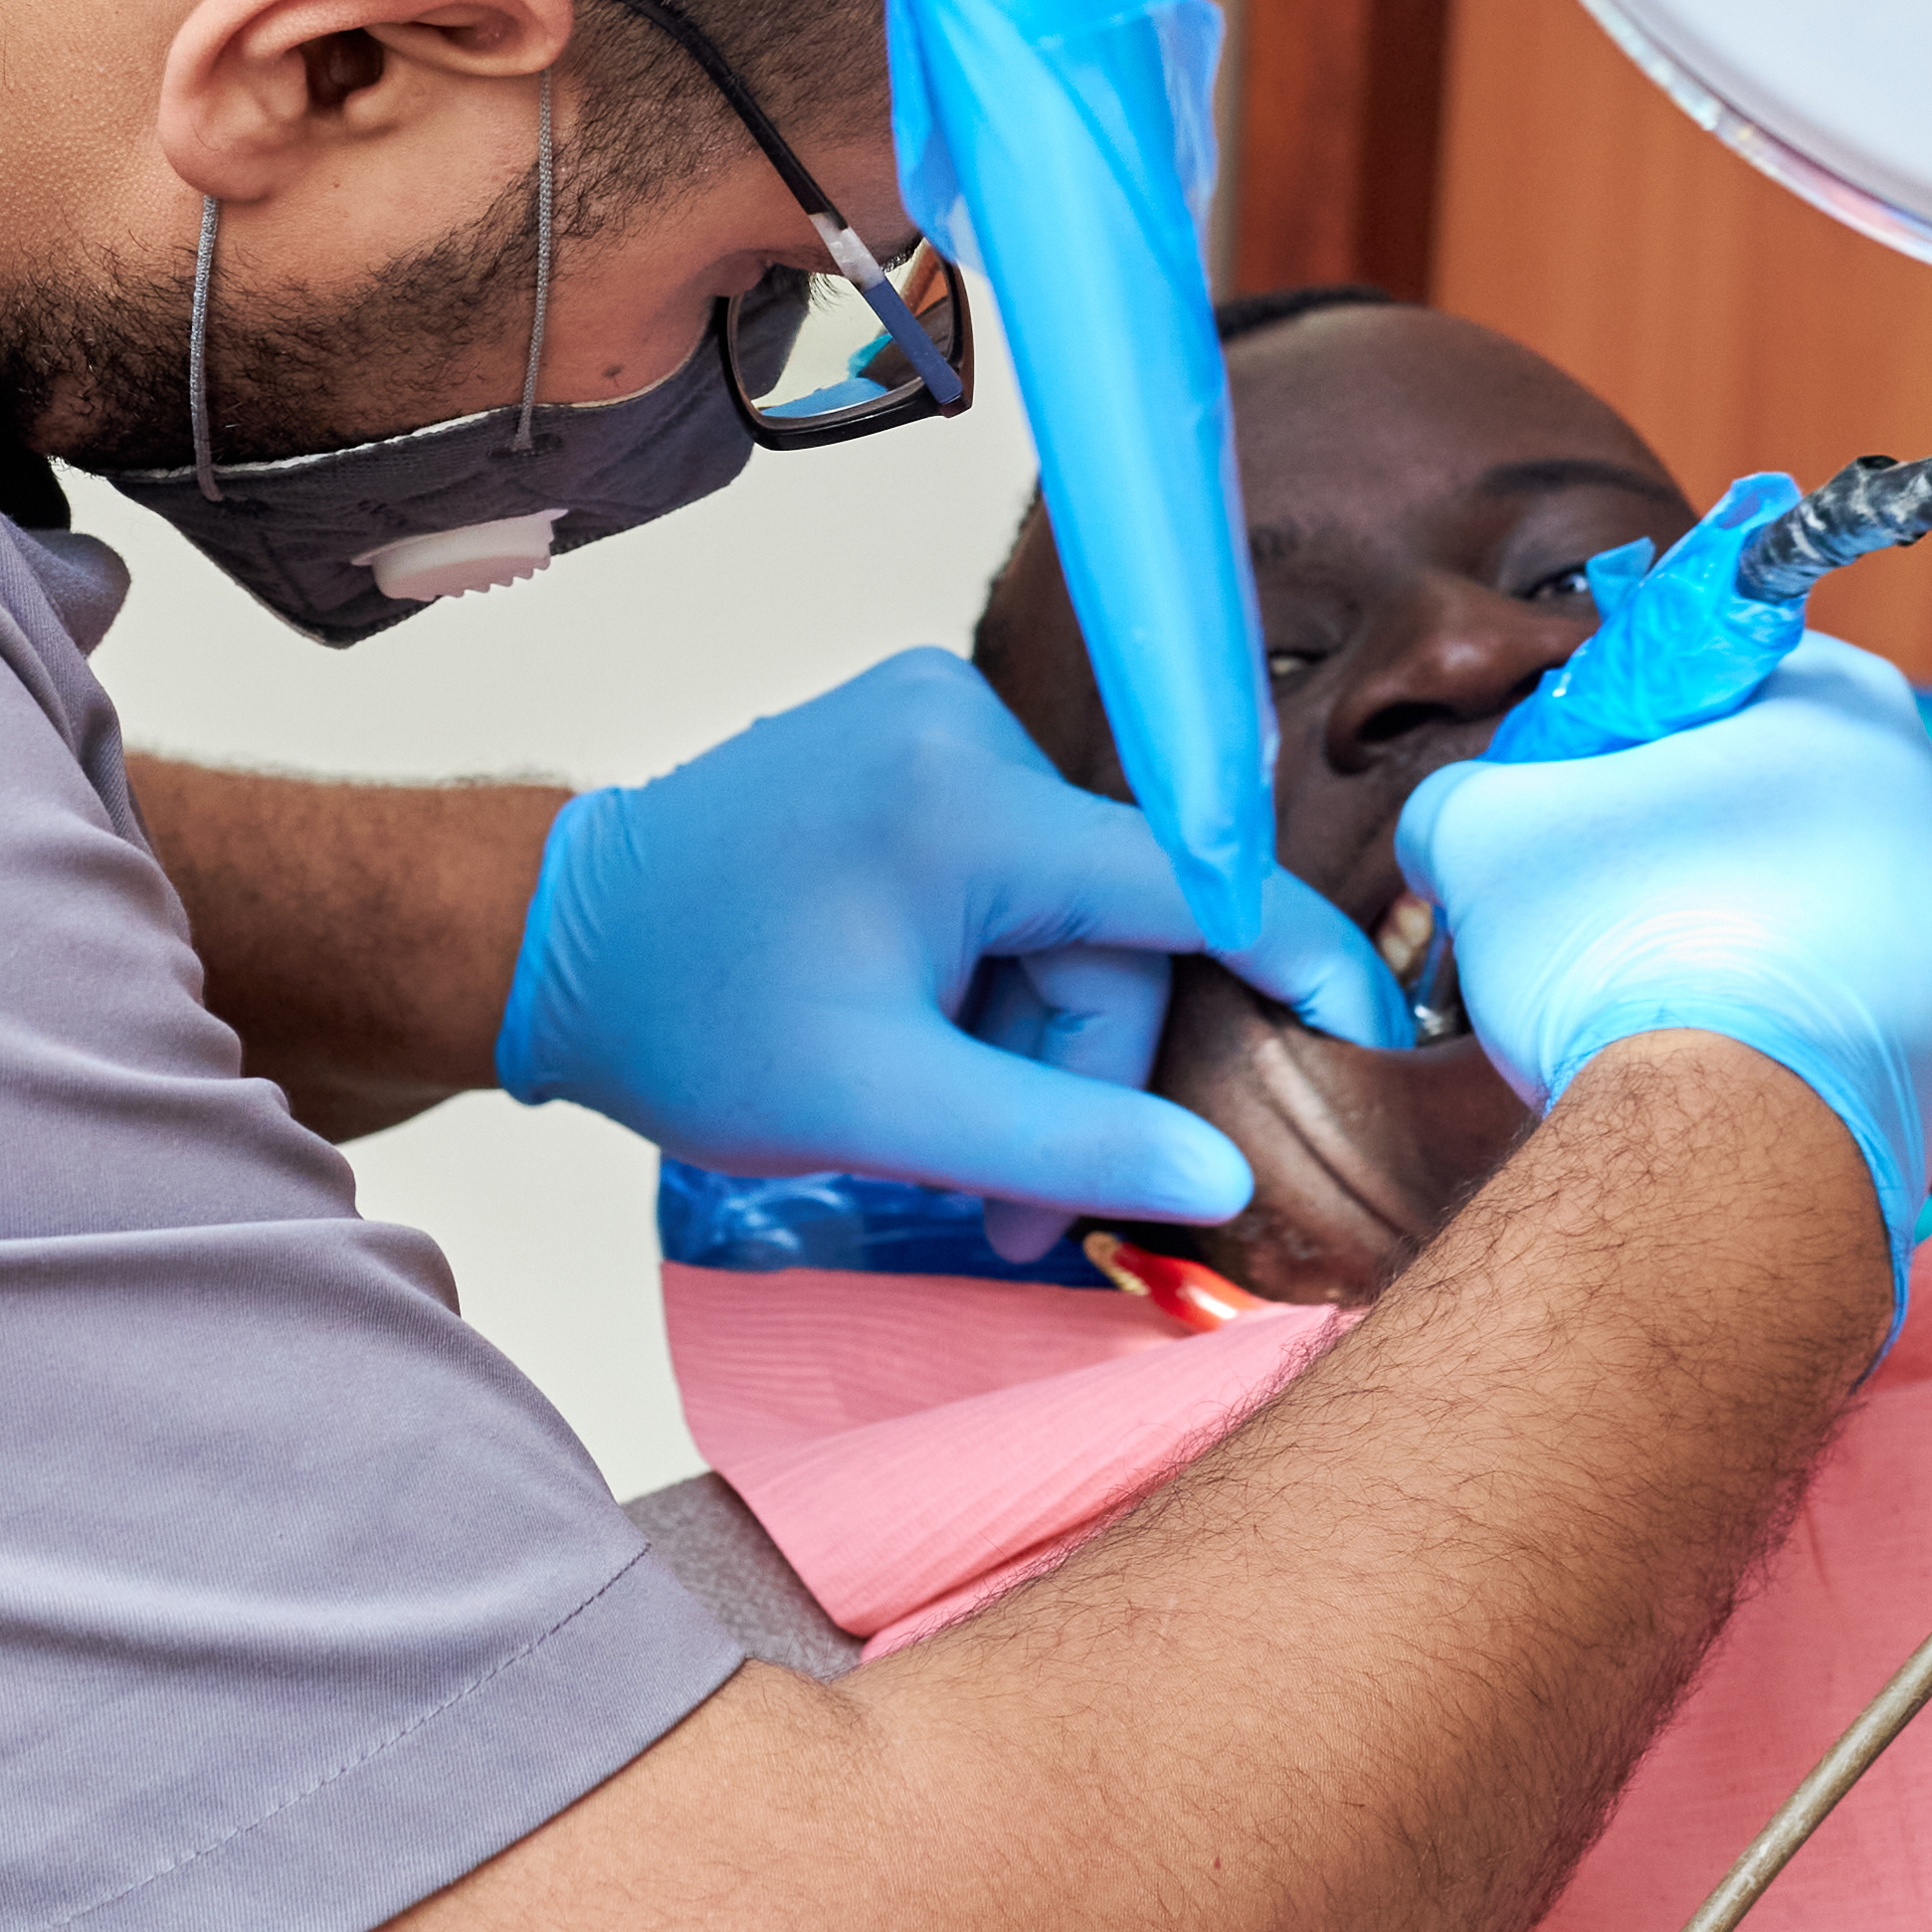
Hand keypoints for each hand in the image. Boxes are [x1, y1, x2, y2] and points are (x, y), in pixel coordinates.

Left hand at [506, 652, 1411, 1249]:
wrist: (556, 943)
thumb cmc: (690, 1022)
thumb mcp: (881, 1109)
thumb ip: (1059, 1145)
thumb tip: (1221, 1177)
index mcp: (966, 800)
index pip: (1191, 882)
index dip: (1295, 963)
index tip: (1375, 1031)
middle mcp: (967, 727)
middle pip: (1119, 929)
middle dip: (1077, 1070)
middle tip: (1009, 1209)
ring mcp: (940, 723)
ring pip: (1073, 917)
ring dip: (1033, 1035)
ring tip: (943, 1127)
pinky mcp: (919, 744)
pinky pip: (1022, 879)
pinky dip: (998, 975)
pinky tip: (926, 1032)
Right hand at [1397, 633, 1931, 1264]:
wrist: (1727, 1156)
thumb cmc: (1617, 951)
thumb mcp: (1480, 829)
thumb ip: (1461, 793)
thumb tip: (1454, 824)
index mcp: (1848, 703)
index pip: (1704, 659)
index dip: (1607, 717)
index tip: (1555, 780)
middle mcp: (1926, 800)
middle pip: (1749, 775)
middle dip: (1652, 822)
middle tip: (1571, 882)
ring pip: (1780, 884)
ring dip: (1694, 910)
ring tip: (1617, 974)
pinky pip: (1811, 979)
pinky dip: (1741, 994)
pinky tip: (1679, 1041)